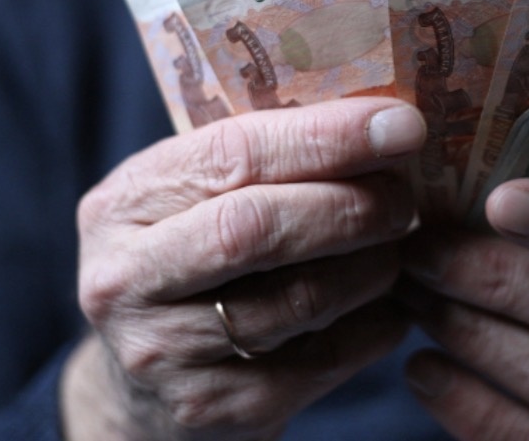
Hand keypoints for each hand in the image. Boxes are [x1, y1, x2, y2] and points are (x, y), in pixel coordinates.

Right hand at [62, 98, 425, 440]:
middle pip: (260, 228)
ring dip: (372, 267)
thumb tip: (383, 122)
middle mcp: (127, 279)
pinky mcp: (213, 406)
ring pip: (301, 298)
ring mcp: (164, 352)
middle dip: (351, 204)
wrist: (141, 389)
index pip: (234, 154)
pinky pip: (323, 358)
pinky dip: (374, 325)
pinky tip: (386, 306)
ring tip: (395, 247)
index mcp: (123, 204)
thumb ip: (261, 162)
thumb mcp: (191, 202)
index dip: (327, 137)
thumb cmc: (188, 266)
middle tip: (404, 196)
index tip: (401, 125)